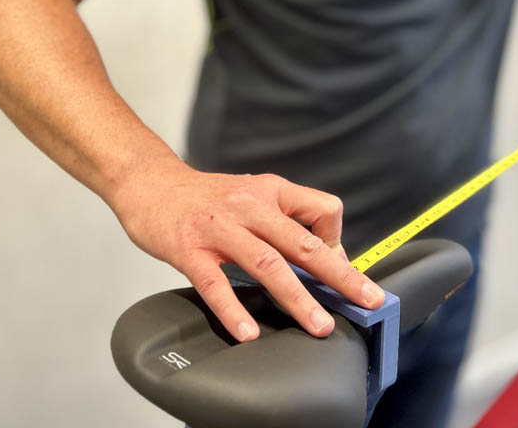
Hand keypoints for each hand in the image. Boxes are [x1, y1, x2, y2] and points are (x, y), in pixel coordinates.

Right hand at [109, 163, 384, 341]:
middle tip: (368, 300)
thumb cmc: (206, 198)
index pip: (323, 209)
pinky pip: (215, 284)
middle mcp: (251, 206)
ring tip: (319, 325)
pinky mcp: (189, 250)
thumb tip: (327, 256)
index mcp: (271, 191)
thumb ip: (286, 221)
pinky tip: (248, 333)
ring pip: (268, 264)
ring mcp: (220, 228)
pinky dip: (233, 310)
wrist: (150, 183)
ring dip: (298, 298)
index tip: (339, 267)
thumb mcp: (253, 196)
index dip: (338, 239)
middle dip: (340, 275)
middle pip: (304, 243)